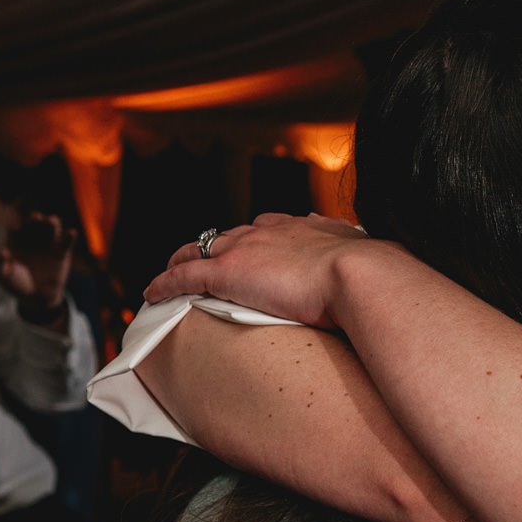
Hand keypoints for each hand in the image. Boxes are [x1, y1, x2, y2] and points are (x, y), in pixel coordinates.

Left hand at [0, 212, 75, 314]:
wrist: (36, 297)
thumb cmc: (15, 282)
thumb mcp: (1, 275)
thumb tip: (3, 250)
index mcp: (15, 240)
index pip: (15, 230)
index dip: (14, 227)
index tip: (14, 228)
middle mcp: (32, 237)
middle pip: (34, 224)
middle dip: (34, 219)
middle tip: (35, 217)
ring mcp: (48, 243)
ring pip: (50, 228)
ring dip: (52, 222)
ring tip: (51, 221)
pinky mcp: (61, 252)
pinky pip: (66, 242)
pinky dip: (70, 236)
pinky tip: (72, 232)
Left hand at [147, 213, 370, 326]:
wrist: (359, 274)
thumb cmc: (370, 272)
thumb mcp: (365, 255)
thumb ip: (357, 252)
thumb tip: (366, 251)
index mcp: (301, 228)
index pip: (267, 228)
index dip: (253, 240)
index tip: (249, 249)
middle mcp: (268, 232)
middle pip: (228, 236)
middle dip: (213, 247)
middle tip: (202, 261)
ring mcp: (245, 250)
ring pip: (198, 250)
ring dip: (181, 261)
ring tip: (168, 275)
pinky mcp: (227, 273)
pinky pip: (184, 276)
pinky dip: (165, 282)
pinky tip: (152, 293)